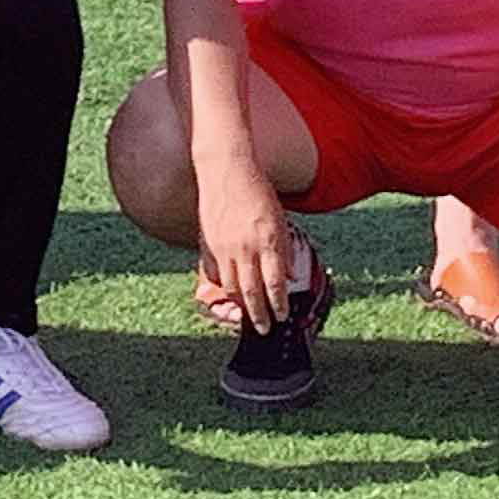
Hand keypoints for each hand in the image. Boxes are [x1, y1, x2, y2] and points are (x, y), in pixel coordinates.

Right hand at [194, 153, 297, 331]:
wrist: (226, 169)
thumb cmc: (257, 191)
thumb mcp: (280, 219)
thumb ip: (285, 248)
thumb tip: (290, 276)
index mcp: (269, 240)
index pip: (275, 284)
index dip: (279, 305)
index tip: (282, 317)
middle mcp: (246, 247)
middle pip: (252, 292)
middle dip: (259, 315)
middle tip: (264, 329)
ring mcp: (224, 246)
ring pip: (231, 287)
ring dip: (240, 303)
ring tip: (247, 312)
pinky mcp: (208, 243)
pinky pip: (214, 273)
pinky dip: (221, 285)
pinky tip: (227, 290)